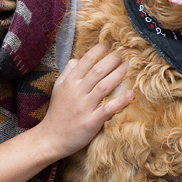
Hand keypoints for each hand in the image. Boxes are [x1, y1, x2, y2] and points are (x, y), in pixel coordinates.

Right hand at [39, 42, 131, 159]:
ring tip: (129, 66)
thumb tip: (78, 59)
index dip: (98, 51)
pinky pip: (108, 109)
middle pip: (97, 71)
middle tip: (124, 52)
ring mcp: (84, 107)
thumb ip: (68, 72)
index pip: (86, 61)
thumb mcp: (58, 88)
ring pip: (104, 86)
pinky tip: (130, 94)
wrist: (51, 138)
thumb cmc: (57, 112)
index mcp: (70, 82)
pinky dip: (120, 101)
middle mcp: (77, 92)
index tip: (109, 43)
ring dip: (118, 75)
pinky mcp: (91, 122)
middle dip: (112, 59)